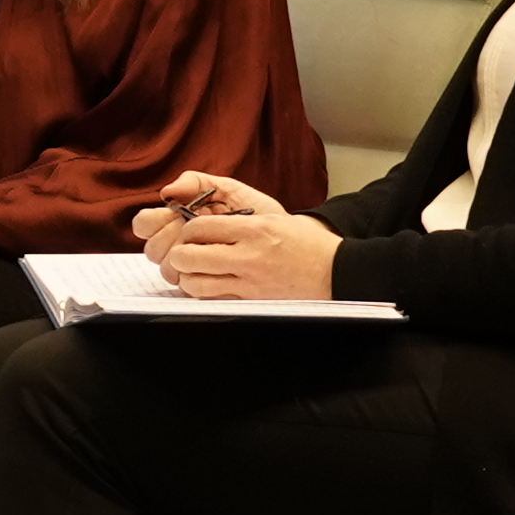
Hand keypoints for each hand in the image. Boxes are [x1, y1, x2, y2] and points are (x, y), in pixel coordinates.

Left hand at [138, 172, 341, 301]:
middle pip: (188, 256)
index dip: (186, 229)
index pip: (198, 227)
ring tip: (193, 270)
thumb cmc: (304, 243)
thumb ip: (235, 215)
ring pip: (193, 283)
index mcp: (253, 229)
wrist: (336, 271)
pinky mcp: (251, 300)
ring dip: (186, 276)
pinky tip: (208, 284)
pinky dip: (202, 292)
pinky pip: (211, 299)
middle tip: (184, 251)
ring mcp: (249, 281)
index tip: (189, 231)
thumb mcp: (271, 216)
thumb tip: (196, 215)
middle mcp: (248, 255)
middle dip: (178, 253)